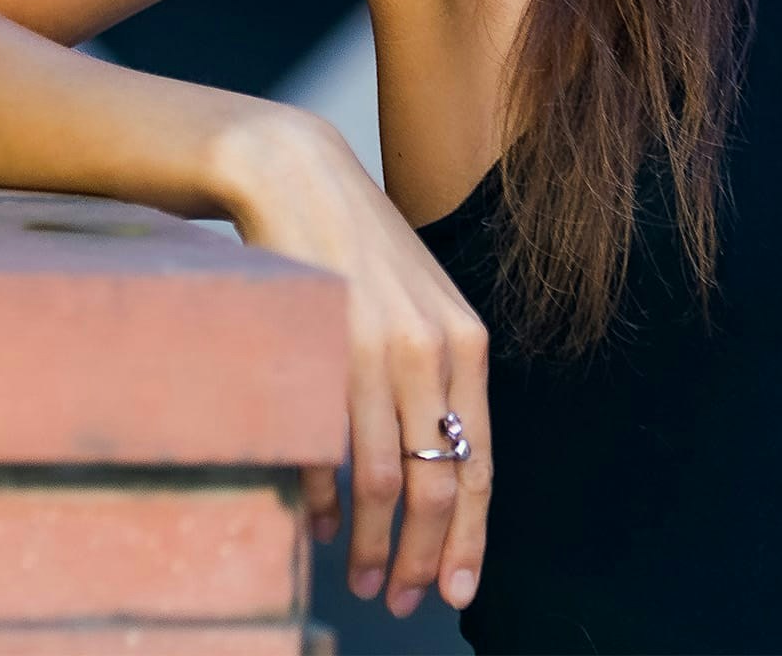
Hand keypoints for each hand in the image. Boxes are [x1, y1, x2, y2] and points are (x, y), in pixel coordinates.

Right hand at [217, 109, 491, 618]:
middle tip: (407, 602)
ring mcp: (373, 351)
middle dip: (424, 556)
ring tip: (364, 581)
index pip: (480, 461)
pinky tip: (322, 528)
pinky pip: (325, 452)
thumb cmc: (365, 253)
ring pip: (382, 480)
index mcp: (465, 342)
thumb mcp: (423, 306)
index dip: (470, 535)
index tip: (459, 591)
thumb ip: (439, 379)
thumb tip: (436, 475)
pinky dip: (324, 503)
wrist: (301, 178)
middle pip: (437, 483)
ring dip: (373, 545)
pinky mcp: (320, 351)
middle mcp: (429, 350)